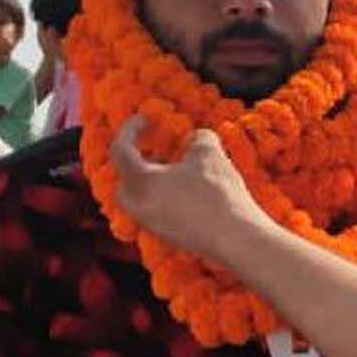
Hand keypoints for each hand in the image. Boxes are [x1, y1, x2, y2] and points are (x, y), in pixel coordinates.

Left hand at [110, 114, 268, 264]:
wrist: (234, 238)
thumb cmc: (215, 192)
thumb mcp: (208, 153)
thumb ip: (198, 138)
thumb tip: (197, 138)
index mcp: (139, 182)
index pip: (121, 150)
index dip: (131, 129)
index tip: (145, 118)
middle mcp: (139, 207)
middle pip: (124, 181)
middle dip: (136, 161)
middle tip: (154, 148)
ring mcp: (153, 226)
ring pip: (142, 199)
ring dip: (154, 180)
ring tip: (177, 168)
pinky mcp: (171, 238)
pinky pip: (158, 212)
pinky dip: (167, 197)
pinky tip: (191, 190)